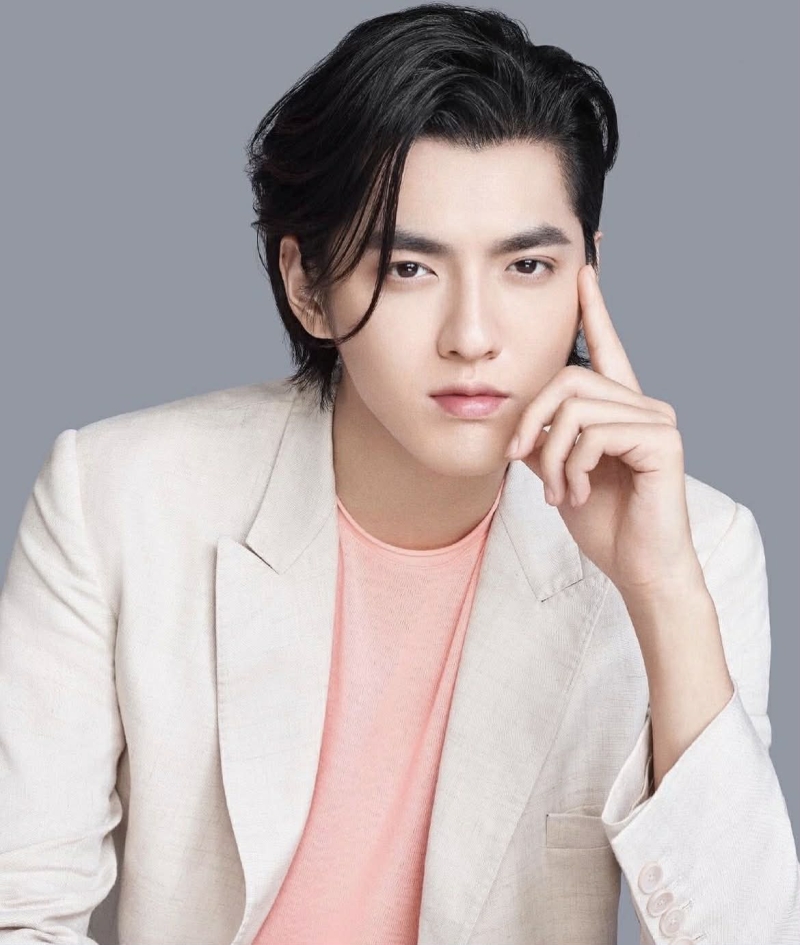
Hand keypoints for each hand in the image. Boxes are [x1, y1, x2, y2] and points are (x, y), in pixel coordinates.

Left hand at [504, 265, 703, 601]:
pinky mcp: (662, 441)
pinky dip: (571, 466)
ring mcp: (655, 421)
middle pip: (567, 379)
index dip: (593, 309)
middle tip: (520, 458)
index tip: (585, 268)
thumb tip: (518, 421)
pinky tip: (576, 492)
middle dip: (531, 419)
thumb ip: (543, 437)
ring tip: (555, 489)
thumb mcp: (557, 471)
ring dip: (550, 455)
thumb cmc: (601, 520)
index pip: (604, 347)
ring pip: (575, 407)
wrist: (636, 566)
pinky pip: (594, 432)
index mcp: (618, 407)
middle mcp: (641, 404)